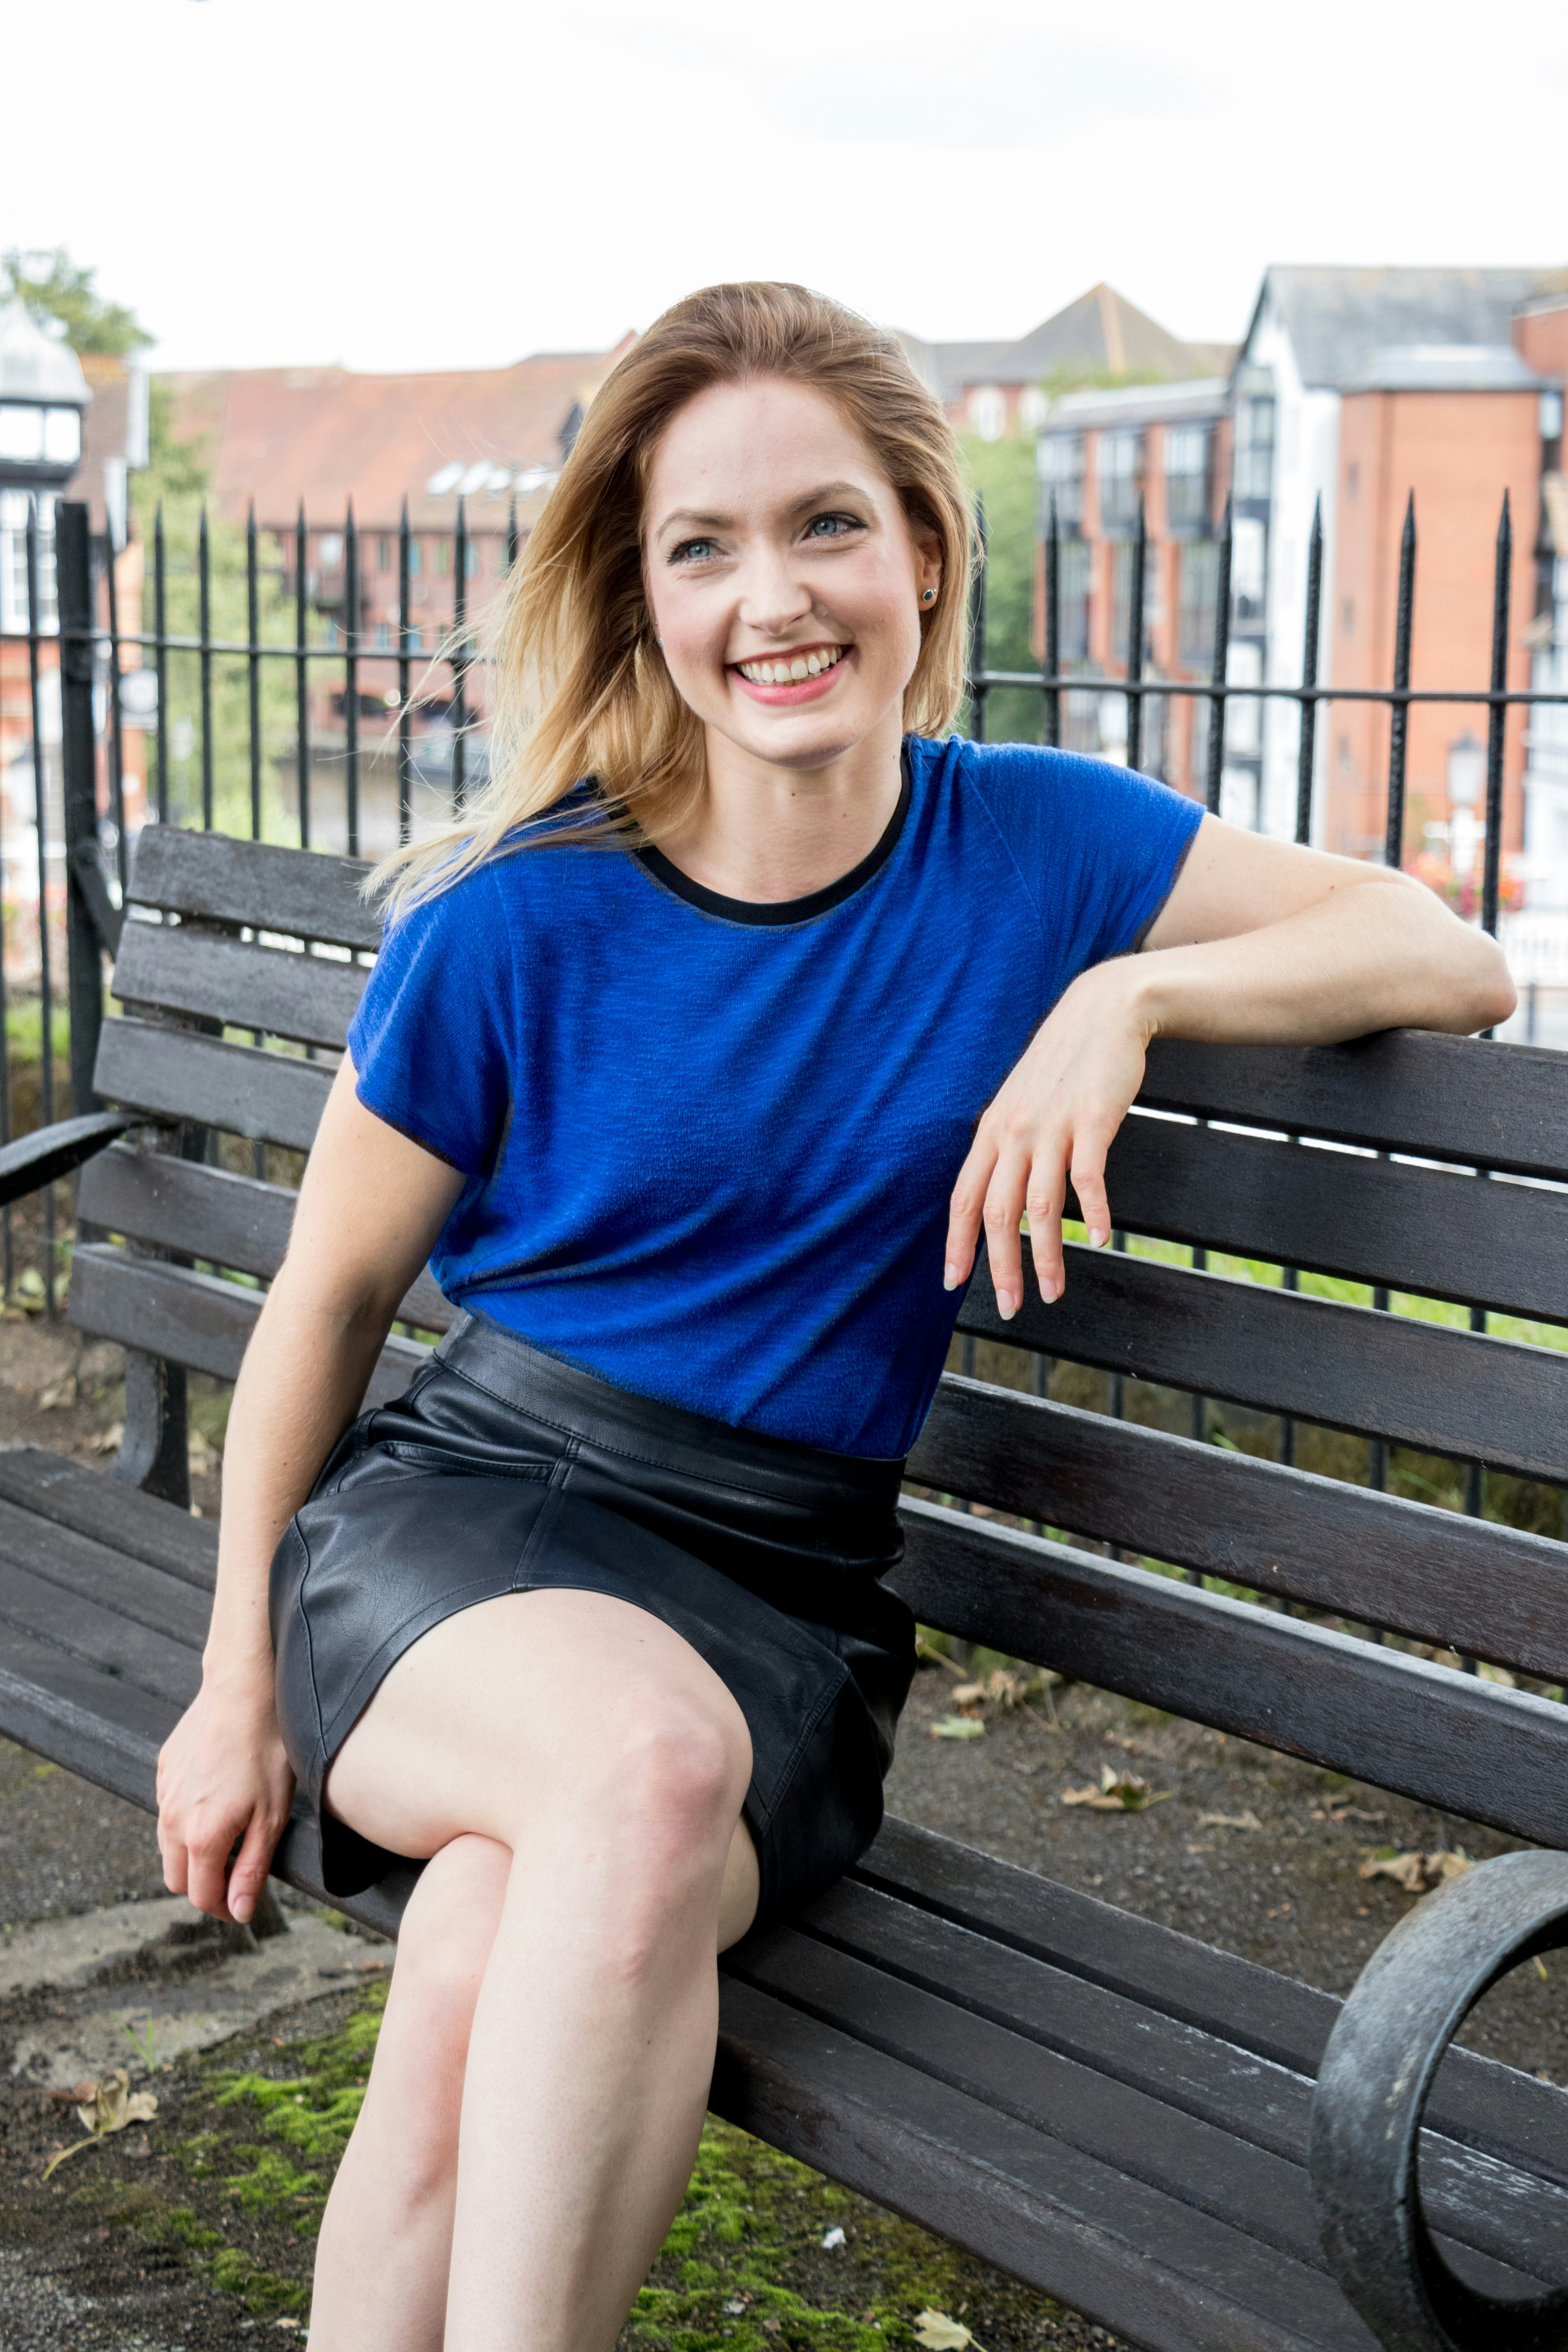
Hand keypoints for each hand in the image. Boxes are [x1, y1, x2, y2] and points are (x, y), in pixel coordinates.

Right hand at [156, 1675, 294, 1924]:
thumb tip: (240, 1911)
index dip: (224, 1910)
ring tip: (229, 1837)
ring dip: (193, 1854)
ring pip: (168, 1846)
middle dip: (204, 1886)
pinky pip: (168, 1809)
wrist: (243, 1691)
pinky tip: (215, 1799)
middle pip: (177, 1878)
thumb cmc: (266, 1750)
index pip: (201, 1897)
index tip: (243, 1905)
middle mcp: (172, 1820)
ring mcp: (164, 1793)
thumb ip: (251, 1868)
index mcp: (201, 1837)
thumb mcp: (272, 1816)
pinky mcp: (163, 1770)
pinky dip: (186, 1819)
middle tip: (237, 1874)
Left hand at [944, 960, 1151, 1318]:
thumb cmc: (1063, 1065)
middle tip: (1010, 1307)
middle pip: (996, 1213)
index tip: (953, 1283)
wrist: (1103, 1012)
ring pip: (1040, 1205)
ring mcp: (1053, 1126)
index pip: (963, 1198)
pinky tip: (1099, 1240)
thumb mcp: (1023, 1103)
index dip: (956, 1244)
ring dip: (1045, 1255)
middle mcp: (1014, 1132)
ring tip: (1053, 1292)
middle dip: (1000, 1266)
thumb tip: (1002, 1195)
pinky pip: (1088, 1177)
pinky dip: (1093, 1212)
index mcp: (992, 1132)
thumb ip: (1011, 1146)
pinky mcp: (1093, 1120)